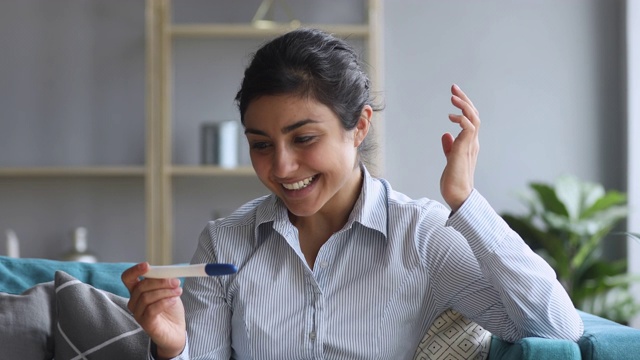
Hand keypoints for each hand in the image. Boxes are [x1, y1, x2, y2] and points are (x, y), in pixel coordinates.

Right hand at [122, 262, 185, 358]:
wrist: (176, 330)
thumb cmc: (170, 309)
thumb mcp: (168, 290)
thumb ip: (164, 281)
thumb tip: (167, 271)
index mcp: (137, 290)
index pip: (128, 278)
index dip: (135, 270)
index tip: (147, 265)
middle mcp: (134, 301)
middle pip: (141, 286)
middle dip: (160, 281)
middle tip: (176, 281)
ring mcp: (138, 313)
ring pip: (147, 297)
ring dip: (165, 291)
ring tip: (178, 291)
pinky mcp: (145, 323)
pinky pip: (152, 309)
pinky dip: (164, 302)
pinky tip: (174, 300)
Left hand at [440, 84, 479, 211]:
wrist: (458, 196)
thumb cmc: (454, 180)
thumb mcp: (450, 159)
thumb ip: (450, 147)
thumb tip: (446, 134)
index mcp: (470, 143)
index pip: (470, 119)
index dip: (464, 106)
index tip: (454, 95)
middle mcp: (472, 142)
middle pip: (474, 114)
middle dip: (464, 100)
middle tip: (453, 88)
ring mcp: (470, 146)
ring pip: (473, 119)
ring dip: (464, 106)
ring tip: (453, 97)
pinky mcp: (464, 150)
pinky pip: (468, 129)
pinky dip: (461, 120)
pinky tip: (451, 117)